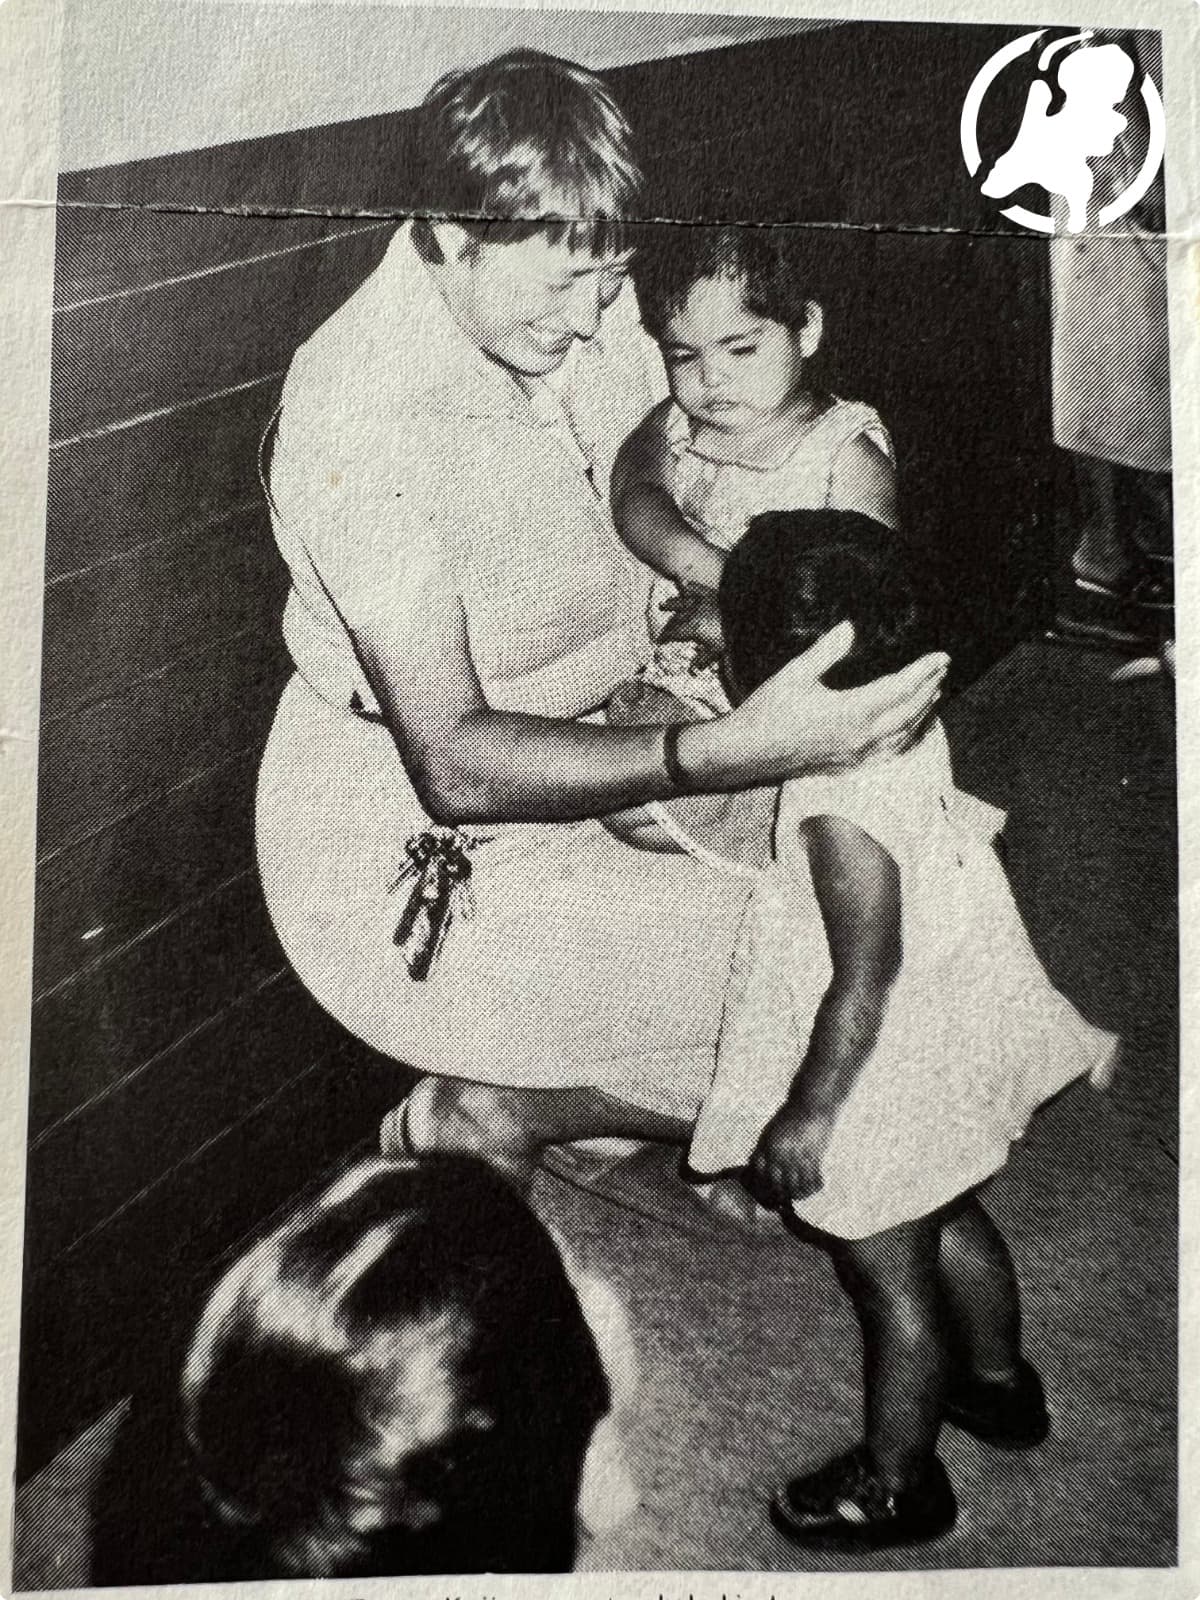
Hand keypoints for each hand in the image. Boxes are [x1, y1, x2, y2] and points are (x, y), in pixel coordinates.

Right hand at [658, 586, 724, 666]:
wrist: (744, 619)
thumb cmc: (730, 636)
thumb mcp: (716, 650)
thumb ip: (702, 659)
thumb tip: (692, 670)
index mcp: (692, 627)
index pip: (674, 632)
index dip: (665, 637)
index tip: (659, 640)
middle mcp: (693, 612)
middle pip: (676, 619)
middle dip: (668, 625)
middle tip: (664, 630)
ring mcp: (701, 601)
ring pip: (682, 602)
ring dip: (672, 604)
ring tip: (664, 605)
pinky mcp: (711, 593)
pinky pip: (696, 588)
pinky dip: (689, 586)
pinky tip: (684, 584)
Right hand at [715, 622, 948, 783]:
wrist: (746, 753)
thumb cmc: (767, 712)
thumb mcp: (794, 674)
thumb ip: (826, 651)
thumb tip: (850, 628)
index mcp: (852, 712)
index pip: (900, 688)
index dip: (923, 671)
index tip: (941, 656)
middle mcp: (861, 737)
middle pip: (910, 711)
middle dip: (929, 688)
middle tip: (942, 669)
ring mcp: (857, 754)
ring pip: (904, 734)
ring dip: (923, 712)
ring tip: (934, 693)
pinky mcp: (848, 765)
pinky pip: (889, 753)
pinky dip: (907, 739)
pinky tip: (910, 730)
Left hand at [748, 1101, 835, 1206]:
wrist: (811, 1104)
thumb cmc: (790, 1116)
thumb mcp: (770, 1130)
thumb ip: (763, 1148)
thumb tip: (756, 1166)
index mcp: (768, 1147)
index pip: (761, 1175)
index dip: (764, 1186)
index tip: (770, 1191)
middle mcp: (781, 1154)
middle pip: (778, 1185)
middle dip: (781, 1194)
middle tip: (786, 1196)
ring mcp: (797, 1156)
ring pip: (796, 1186)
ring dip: (799, 1193)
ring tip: (801, 1193)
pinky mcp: (814, 1156)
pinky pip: (813, 1179)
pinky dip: (814, 1186)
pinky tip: (815, 1185)